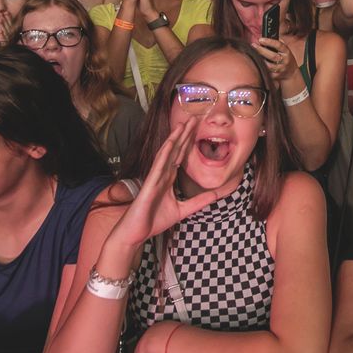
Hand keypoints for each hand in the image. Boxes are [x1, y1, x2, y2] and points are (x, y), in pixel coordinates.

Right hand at [107, 116, 218, 248]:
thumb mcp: (183, 210)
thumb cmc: (154, 221)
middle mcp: (161, 174)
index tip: (199, 128)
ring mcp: (154, 177)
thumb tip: (218, 195)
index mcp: (168, 178)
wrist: (135, 234)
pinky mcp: (149, 184)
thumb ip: (200, 202)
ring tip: (184, 123)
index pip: (181, 156)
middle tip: (195, 118)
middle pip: (175, 150)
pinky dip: (165, 154)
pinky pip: (158, 166)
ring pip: (167, 153)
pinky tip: (171, 142)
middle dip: (185, 134)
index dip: (189, 142)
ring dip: (175, 138)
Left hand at [251, 36, 298, 84]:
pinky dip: (261, 68)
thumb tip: (266, 37)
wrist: (291, 73)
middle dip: (261, 50)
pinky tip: (256, 63)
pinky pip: (267, 73)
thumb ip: (278, 43)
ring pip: (269, 66)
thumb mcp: (285, 49)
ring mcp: (281, 69)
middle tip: (253, 45)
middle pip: (272, 56)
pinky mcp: (276, 76)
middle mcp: (285, 61)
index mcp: (287, 52)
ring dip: (260, 60)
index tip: (260, 39)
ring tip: (253, 54)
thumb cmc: (285, 58)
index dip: (269, 42)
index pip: (279, 45)